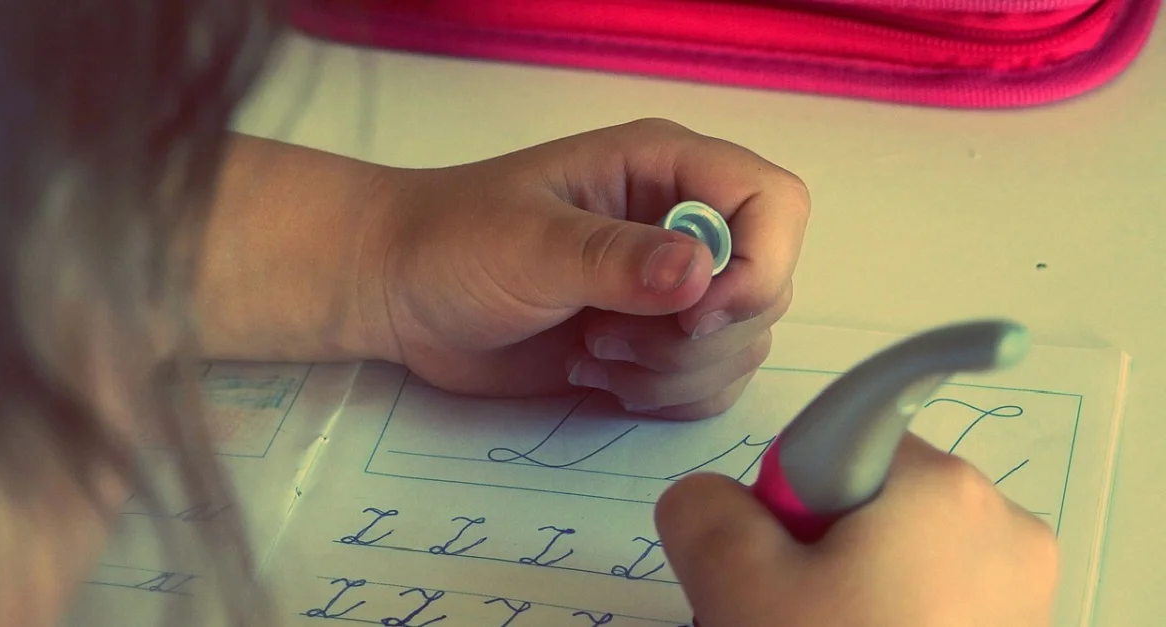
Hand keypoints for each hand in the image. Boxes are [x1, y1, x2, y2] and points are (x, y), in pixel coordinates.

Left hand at [364, 119, 809, 418]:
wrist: (400, 296)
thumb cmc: (452, 244)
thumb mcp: (529, 244)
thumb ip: (616, 260)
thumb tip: (703, 276)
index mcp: (666, 170)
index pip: (774, 204)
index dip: (759, 264)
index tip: (697, 315)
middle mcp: (684, 227)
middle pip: (765, 289)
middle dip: (698, 338)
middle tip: (607, 337)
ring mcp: (673, 291)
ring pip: (741, 347)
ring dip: (673, 373)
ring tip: (592, 353)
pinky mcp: (653, 345)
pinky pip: (708, 385)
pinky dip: (664, 397)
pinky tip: (597, 376)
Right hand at [654, 434, 1059, 625]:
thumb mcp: (733, 583)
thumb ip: (700, 508)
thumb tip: (708, 501)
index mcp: (937, 486)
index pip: (835, 441)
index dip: (791, 502)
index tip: (789, 564)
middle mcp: (1000, 522)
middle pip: (868, 500)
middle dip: (819, 551)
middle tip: (795, 620)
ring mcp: (1022, 585)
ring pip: (901, 554)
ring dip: (854, 592)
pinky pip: (939, 596)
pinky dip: (898, 618)